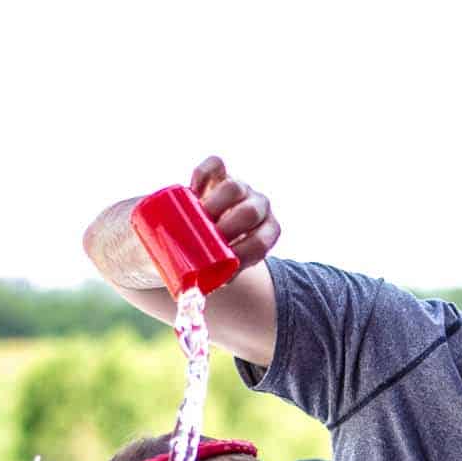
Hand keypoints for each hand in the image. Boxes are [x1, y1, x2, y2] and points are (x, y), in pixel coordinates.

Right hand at [190, 155, 280, 271]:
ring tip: (198, 218)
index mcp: (268, 231)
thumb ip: (217, 279)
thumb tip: (196, 295)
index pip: (261, 242)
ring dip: (215, 203)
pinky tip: (193, 190)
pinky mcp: (220, 172)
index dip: (243, 252)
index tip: (223, 259)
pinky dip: (203, 175)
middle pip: (250, 212)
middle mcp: (259, 206)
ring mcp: (241, 187)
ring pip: (234, 187)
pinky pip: (215, 165)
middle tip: (208, 237)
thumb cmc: (216, 253)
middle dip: (229, 226)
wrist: (206, 226)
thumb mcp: (223, 269)